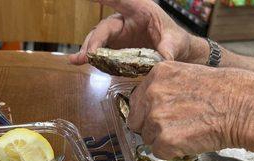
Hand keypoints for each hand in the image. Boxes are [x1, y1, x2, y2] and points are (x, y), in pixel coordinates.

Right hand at [69, 0, 196, 64]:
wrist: (174, 51)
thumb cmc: (175, 40)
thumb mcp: (175, 43)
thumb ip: (168, 50)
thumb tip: (164, 61)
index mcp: (140, 10)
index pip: (120, 0)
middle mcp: (125, 20)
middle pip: (104, 28)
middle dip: (93, 41)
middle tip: (87, 54)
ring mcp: (118, 35)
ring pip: (98, 39)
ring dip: (87, 50)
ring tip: (77, 60)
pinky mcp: (115, 48)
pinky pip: (100, 51)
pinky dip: (91, 57)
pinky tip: (79, 61)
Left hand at [128, 62, 253, 158]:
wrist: (244, 108)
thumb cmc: (224, 91)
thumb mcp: (188, 74)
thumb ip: (165, 87)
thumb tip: (150, 106)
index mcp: (157, 74)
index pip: (136, 101)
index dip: (148, 112)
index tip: (164, 115)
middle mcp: (152, 94)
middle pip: (137, 121)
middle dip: (151, 127)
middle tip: (177, 126)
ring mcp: (156, 118)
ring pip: (147, 139)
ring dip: (164, 140)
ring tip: (188, 131)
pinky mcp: (165, 140)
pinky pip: (158, 152)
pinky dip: (172, 152)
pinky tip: (190, 141)